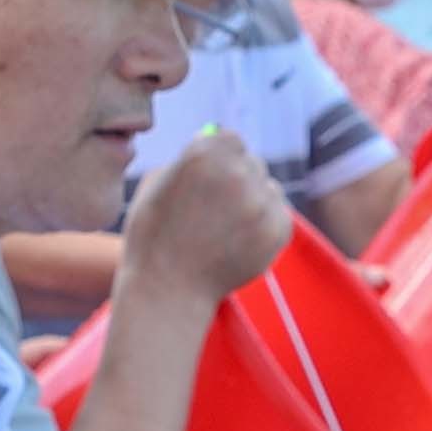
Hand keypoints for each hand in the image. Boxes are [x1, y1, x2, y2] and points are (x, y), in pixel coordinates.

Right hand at [119, 126, 291, 307]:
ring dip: (254, 201)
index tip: (212, 177)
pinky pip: (279, 214)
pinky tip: (239, 241)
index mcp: (203, 154)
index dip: (221, 158)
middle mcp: (237, 173)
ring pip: (269, 188)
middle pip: (252, 163)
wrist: (168, 290)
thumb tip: (212, 141)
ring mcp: (260, 203)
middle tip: (217, 209)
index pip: (230, 139)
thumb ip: (187, 159)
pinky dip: (264, 226)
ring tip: (226, 229)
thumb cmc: (152, 237)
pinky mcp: (278, 230)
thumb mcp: (155, 184)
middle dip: (238, 180)